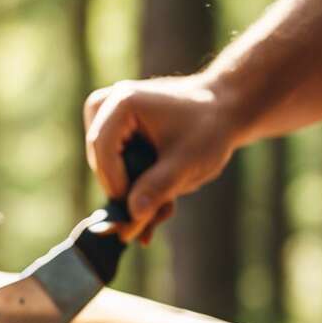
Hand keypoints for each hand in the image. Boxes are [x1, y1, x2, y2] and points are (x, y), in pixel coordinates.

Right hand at [83, 75, 241, 242]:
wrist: (222, 110)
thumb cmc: (209, 129)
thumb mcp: (187, 162)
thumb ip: (158, 188)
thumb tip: (130, 220)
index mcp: (122, 102)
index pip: (102, 153)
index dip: (116, 186)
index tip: (138, 212)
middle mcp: (106, 104)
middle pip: (99, 160)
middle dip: (126, 191)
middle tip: (157, 216)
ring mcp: (106, 115)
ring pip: (104, 166)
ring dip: (133, 190)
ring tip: (166, 206)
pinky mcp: (112, 129)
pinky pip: (112, 163)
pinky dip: (135, 183)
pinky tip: (162, 198)